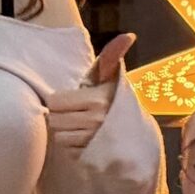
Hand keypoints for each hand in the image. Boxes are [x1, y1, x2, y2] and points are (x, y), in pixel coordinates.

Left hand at [41, 32, 136, 153]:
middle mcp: (95, 121)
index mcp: (96, 99)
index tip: (75, 101)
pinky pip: (69, 151)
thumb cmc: (118, 101)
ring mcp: (94, 142)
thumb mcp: (113, 78)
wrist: (141, 136)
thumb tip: (128, 35)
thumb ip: (112, 57)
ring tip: (83, 128)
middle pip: (54, 120)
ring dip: (68, 132)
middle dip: (63, 117)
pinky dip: (75, 147)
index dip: (61, 101)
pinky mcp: (93, 158)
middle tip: (78, 114)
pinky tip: (87, 141)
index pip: (54, 102)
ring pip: (60, 136)